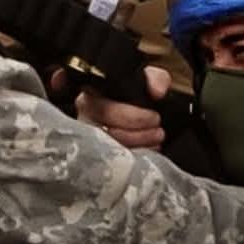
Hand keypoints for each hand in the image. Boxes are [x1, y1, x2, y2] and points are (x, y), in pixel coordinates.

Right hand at [51, 66, 171, 149]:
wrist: (132, 114)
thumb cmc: (133, 97)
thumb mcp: (146, 82)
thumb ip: (155, 79)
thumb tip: (157, 91)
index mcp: (91, 97)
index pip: (105, 109)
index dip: (132, 116)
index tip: (154, 117)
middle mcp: (85, 118)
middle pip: (108, 133)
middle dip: (139, 134)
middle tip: (159, 131)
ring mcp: (89, 139)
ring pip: (111, 150)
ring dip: (140, 147)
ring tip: (156, 140)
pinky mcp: (97, 157)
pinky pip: (114, 164)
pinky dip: (136, 159)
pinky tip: (147, 152)